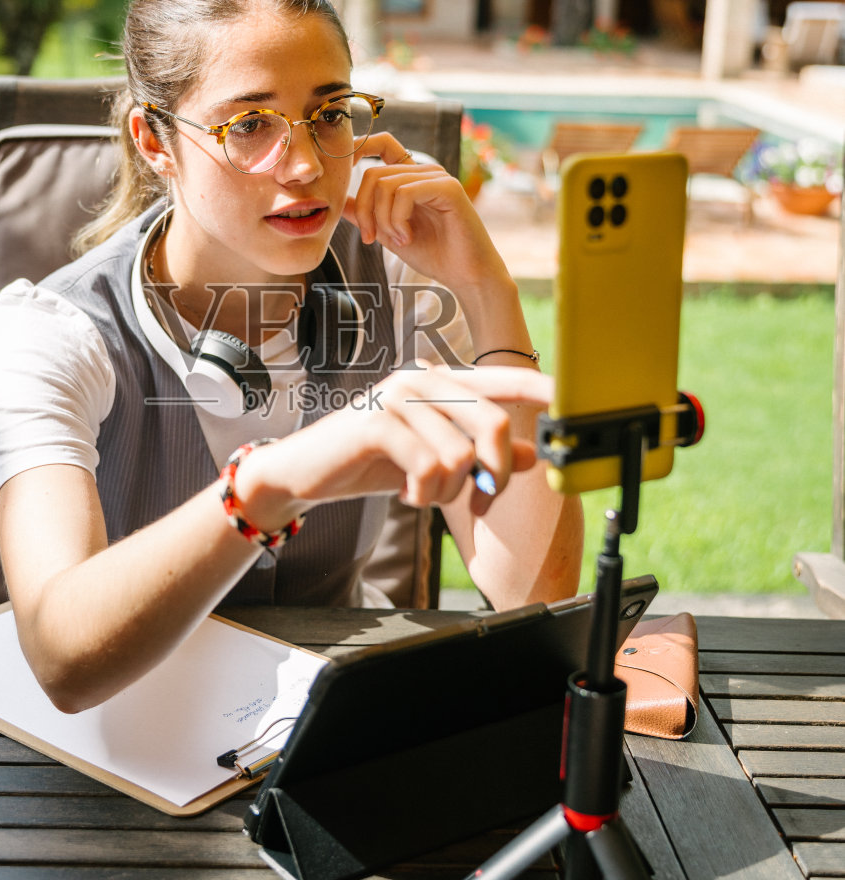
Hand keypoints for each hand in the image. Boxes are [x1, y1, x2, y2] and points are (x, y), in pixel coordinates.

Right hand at [239, 365, 552, 526]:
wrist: (307, 472)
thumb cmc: (373, 463)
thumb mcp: (436, 462)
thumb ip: (482, 456)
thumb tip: (532, 455)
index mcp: (442, 384)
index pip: (504, 378)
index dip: (542, 388)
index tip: (572, 398)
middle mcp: (423, 379)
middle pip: (494, 423)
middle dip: (492, 475)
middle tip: (475, 501)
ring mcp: (399, 396)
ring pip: (461, 453)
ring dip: (448, 490)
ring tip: (423, 493)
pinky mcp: (377, 422)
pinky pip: (429, 466)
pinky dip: (423, 493)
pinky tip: (405, 492)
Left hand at [345, 132, 497, 288]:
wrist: (465, 275)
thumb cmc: (434, 254)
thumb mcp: (389, 233)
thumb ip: (366, 214)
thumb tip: (339, 200)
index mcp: (410, 177)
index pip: (382, 144)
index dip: (359, 147)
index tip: (342, 170)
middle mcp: (424, 171)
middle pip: (372, 173)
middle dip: (363, 210)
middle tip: (371, 238)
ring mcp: (437, 177)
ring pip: (385, 184)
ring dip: (383, 219)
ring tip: (398, 240)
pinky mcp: (448, 187)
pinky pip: (405, 193)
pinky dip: (398, 220)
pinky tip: (408, 237)